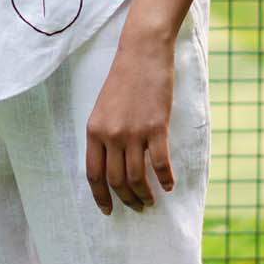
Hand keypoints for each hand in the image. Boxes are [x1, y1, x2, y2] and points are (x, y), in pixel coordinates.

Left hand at [85, 31, 177, 215]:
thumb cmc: (123, 80)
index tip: (108, 210)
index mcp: (94, 131)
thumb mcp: (103, 109)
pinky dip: (165, 179)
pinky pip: (160, 164)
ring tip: (151, 200)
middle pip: (116, 180)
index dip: (101, 196)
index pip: (93, 174)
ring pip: (137, 177)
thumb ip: (104, 136)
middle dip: (126, 199)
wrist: (143, 54)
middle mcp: (111, 135)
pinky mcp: (157, 128)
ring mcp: (134, 133)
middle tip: (136, 207)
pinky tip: (169, 186)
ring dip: (144, 194)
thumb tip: (110, 165)